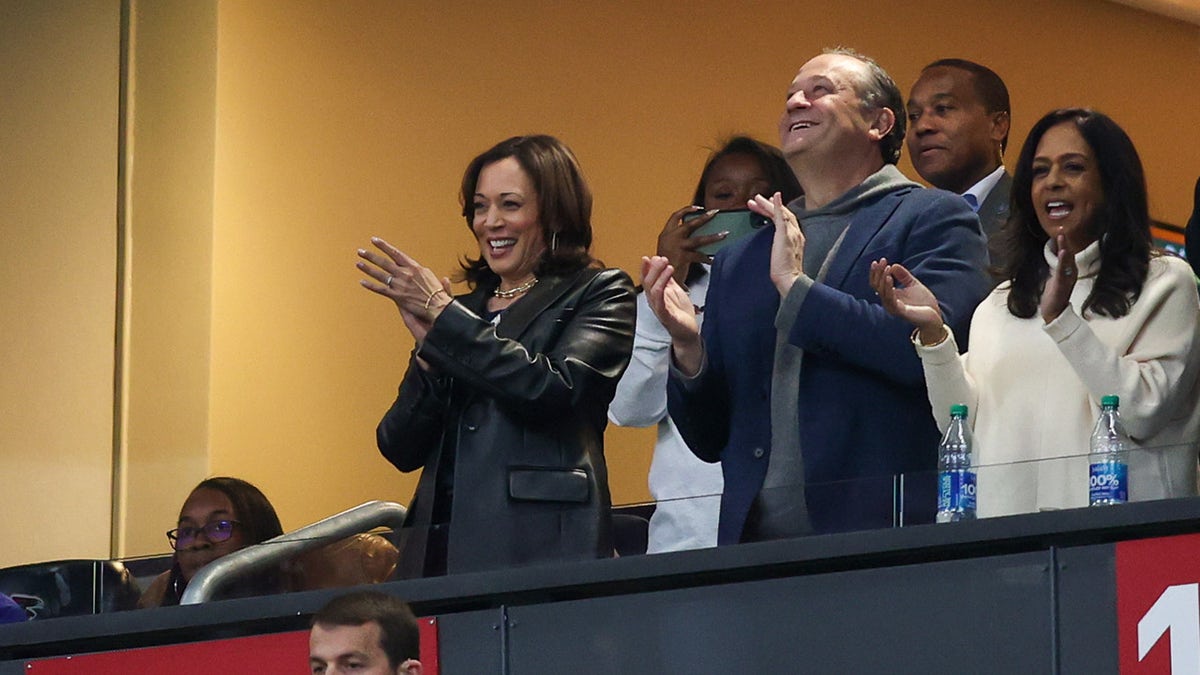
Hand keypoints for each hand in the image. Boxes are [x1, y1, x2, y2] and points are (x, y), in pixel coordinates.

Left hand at [357, 236, 452, 336]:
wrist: (437, 306)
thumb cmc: (436, 292)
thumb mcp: (431, 276)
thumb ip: (421, 271)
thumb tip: (416, 267)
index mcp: (413, 267)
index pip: (395, 253)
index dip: (383, 246)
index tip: (374, 240)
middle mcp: (405, 274)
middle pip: (384, 263)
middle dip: (371, 256)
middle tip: (361, 251)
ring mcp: (400, 285)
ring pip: (380, 275)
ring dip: (368, 269)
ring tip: (358, 263)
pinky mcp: (397, 296)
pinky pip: (381, 289)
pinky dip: (371, 286)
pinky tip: (362, 282)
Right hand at [641, 255, 702, 374]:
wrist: (688, 332)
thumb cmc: (680, 313)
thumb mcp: (674, 291)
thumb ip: (667, 278)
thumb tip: (660, 262)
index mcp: (655, 295)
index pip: (646, 280)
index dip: (645, 269)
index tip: (647, 257)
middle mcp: (654, 302)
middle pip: (648, 283)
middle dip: (653, 269)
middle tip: (661, 258)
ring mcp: (659, 309)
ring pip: (653, 291)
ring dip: (659, 276)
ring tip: (667, 265)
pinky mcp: (666, 317)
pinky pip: (660, 304)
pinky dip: (661, 291)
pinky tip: (667, 282)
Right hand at [656, 205, 724, 284]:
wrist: (658, 279)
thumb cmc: (666, 264)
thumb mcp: (669, 248)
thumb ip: (681, 240)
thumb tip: (701, 233)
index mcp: (666, 234)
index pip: (675, 216)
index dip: (687, 210)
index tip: (698, 208)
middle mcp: (670, 237)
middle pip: (690, 224)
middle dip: (704, 217)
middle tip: (715, 212)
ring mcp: (677, 247)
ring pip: (699, 239)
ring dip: (713, 236)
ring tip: (724, 234)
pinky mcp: (683, 257)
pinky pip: (700, 256)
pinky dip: (708, 258)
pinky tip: (714, 260)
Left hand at [750, 192, 803, 295]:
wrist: (790, 280)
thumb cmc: (785, 275)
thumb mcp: (781, 259)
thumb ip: (779, 250)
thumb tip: (775, 250)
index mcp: (796, 239)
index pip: (786, 220)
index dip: (777, 211)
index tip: (768, 206)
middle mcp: (796, 233)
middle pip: (784, 214)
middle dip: (769, 206)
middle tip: (757, 200)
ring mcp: (792, 233)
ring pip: (781, 213)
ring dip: (768, 204)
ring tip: (756, 199)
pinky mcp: (785, 234)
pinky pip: (781, 216)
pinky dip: (777, 205)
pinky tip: (773, 197)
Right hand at [869, 258, 945, 343]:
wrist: (934, 316)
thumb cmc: (923, 303)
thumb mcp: (913, 284)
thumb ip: (903, 276)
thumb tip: (893, 265)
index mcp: (889, 296)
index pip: (877, 283)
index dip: (877, 272)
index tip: (880, 260)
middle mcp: (888, 302)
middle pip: (876, 286)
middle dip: (878, 272)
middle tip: (882, 261)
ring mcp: (892, 307)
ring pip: (882, 292)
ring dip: (883, 278)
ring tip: (887, 268)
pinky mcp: (899, 311)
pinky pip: (890, 299)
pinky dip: (888, 288)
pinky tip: (889, 278)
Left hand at [1040, 230, 1076, 322]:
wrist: (1054, 312)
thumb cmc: (1054, 294)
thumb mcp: (1055, 276)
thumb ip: (1056, 265)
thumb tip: (1055, 252)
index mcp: (1068, 271)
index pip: (1066, 254)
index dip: (1063, 244)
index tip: (1060, 232)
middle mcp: (1070, 274)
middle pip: (1068, 256)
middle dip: (1065, 244)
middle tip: (1061, 232)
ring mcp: (1067, 280)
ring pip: (1066, 263)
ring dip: (1064, 250)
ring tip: (1061, 239)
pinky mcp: (1061, 285)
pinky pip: (1062, 272)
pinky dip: (1062, 262)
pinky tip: (1063, 254)